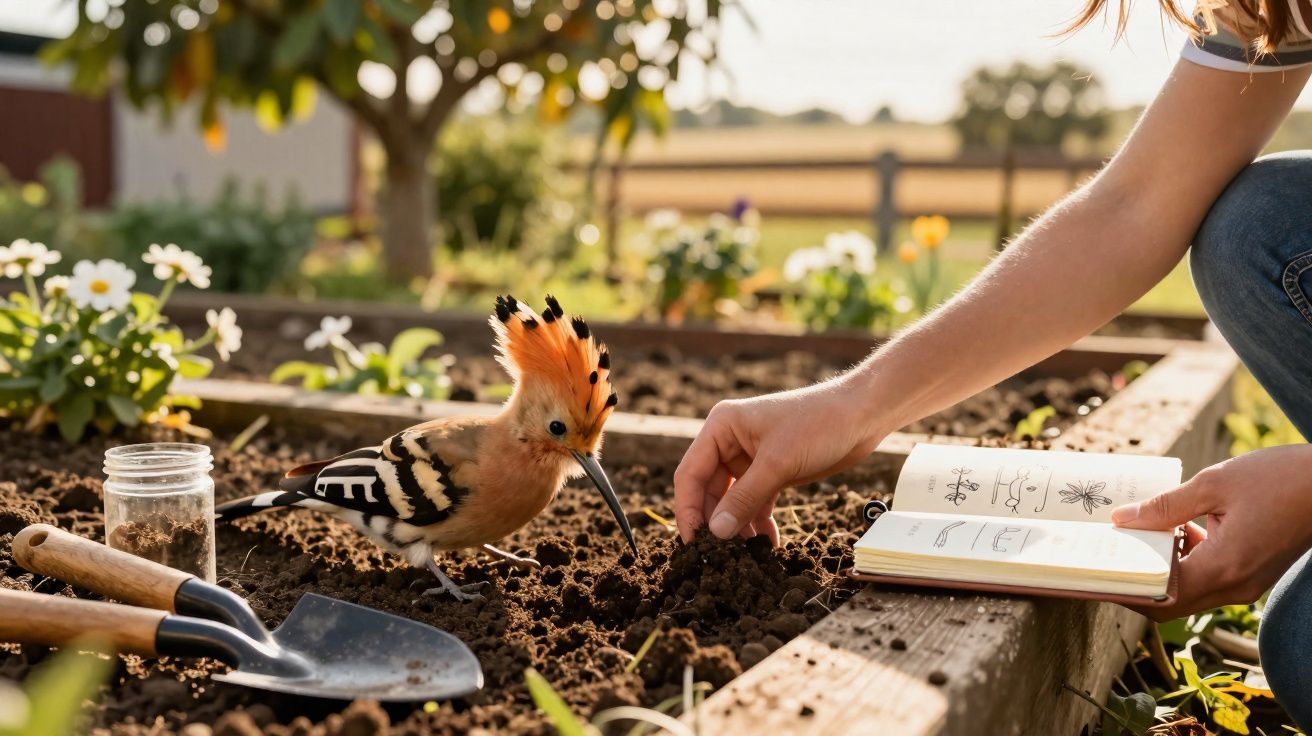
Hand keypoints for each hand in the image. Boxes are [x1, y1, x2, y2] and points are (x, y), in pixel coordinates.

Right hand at [673, 375, 885, 543]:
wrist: (862, 415)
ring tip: (744, 556)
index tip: (692, 543)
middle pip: (709, 490)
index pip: (691, 474)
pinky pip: (755, 502)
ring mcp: (750, 457)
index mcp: (721, 427)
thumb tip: (716, 533)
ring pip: (732, 500)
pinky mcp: (771, 472)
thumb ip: (744, 499)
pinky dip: (758, 523)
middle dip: (715, 523)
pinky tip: (767, 545)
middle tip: (718, 556)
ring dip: (737, 526)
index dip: (688, 510)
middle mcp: (730, 441)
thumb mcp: (778, 463)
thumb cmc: (819, 424)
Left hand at [1112, 444, 1311, 620]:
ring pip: (1190, 591)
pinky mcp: (1253, 574)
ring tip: (1142, 532)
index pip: (1160, 599)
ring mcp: (1247, 584)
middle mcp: (1236, 586)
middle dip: (1138, 581)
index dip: (1125, 591)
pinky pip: (1209, 578)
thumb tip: (1121, 520)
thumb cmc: (1280, 478)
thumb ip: (1164, 507)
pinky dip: (1187, 560)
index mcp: (1224, 568)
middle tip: (1109, 553)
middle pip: (1171, 603)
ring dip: (1163, 568)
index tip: (1096, 573)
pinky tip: (1178, 527)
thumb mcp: (1214, 484)